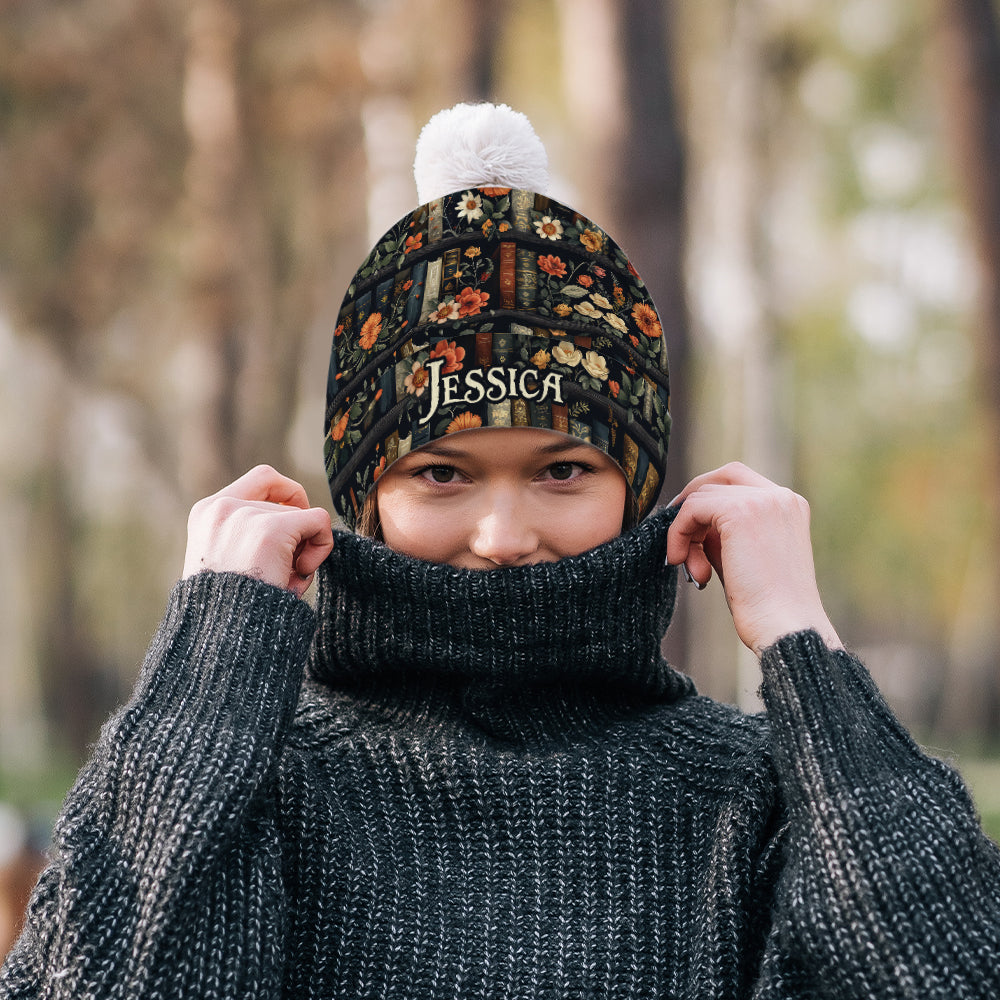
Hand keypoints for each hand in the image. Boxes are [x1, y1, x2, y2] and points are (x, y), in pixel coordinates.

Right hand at [183, 465, 333, 598]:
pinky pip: (319, 522)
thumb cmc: (230, 610)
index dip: (288, 496)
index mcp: (206, 513)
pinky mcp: (271, 530)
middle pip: (286, 503)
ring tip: (284, 581)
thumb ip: (249, 535)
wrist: (221, 637)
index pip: (262, 479)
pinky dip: (322, 546)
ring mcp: (246, 516)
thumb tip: (303, 517)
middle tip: (285, 570)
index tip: (293, 525)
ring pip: (303, 516)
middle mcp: (222, 507)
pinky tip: (300, 574)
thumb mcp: (227, 562)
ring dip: (303, 550)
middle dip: (295, 536)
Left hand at [666, 462, 841, 655]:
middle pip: (721, 477)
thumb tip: (691, 522)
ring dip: (686, 531)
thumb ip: (723, 533)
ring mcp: (763, 501)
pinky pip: (692, 509)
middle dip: (693, 504)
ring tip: (693, 570)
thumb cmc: (766, 606)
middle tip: (678, 537)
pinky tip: (680, 561)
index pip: (740, 481)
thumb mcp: (743, 557)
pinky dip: (678, 533)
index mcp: (789, 506)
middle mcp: (781, 497)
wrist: (785, 628)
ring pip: (702, 496)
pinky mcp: (741, 512)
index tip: (691, 530)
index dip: (708, 499)